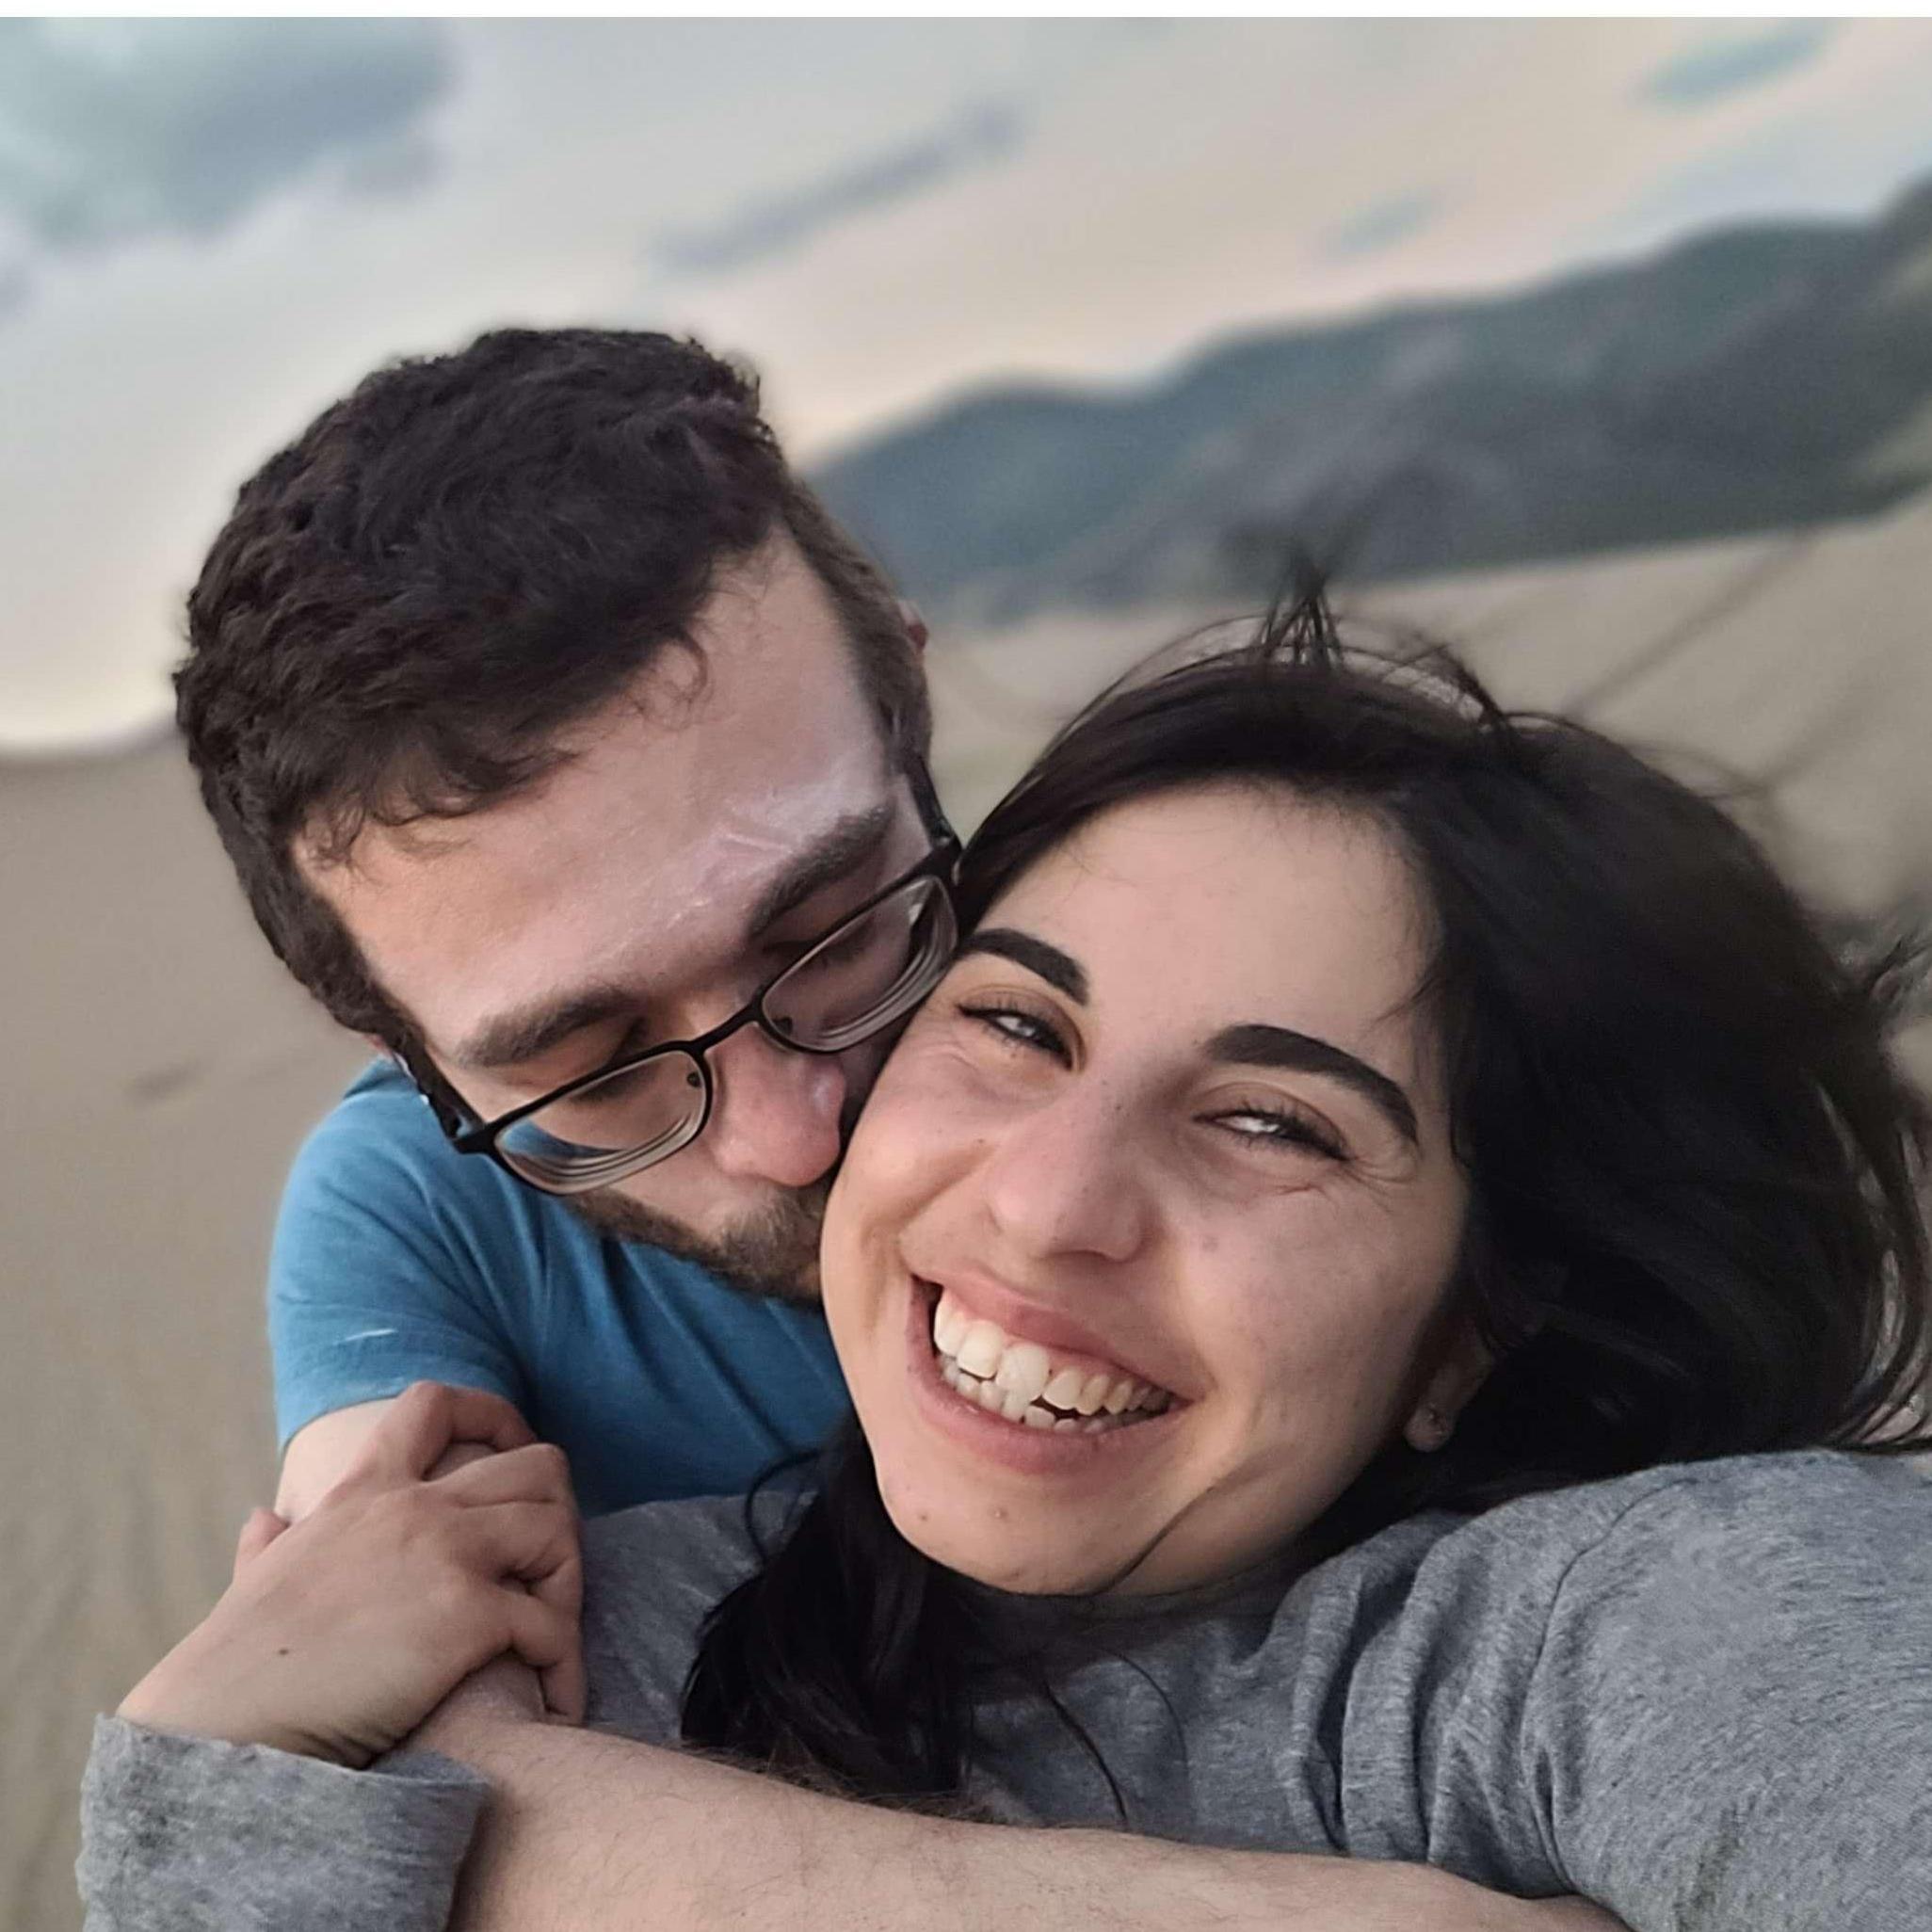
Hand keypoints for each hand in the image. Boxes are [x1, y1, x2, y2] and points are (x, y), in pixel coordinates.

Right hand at [118, 1382, 583, 1767]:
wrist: (225, 1726)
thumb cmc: (236, 1666)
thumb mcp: (255, 1576)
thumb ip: (272, 1543)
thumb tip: (265, 1519)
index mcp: (363, 1490)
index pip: (436, 1405)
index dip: (492, 1417)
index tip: (513, 1450)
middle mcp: (414, 1508)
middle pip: (535, 1466)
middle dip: (557, 1510)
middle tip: (548, 1573)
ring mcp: (445, 1556)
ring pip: (557, 1531)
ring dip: (569, 1584)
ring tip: (555, 1639)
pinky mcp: (466, 1618)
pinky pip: (552, 1625)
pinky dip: (564, 1662)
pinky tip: (555, 1700)